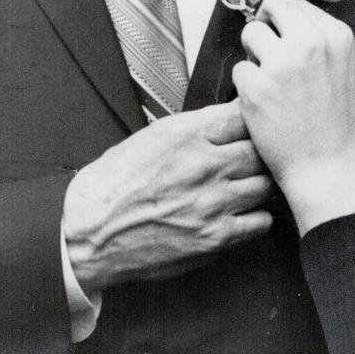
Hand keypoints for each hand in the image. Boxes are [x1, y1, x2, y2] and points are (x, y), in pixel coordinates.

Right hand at [63, 100, 272, 290]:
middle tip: (256, 157)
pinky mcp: (215, 238)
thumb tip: (230, 118)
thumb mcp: (153, 137)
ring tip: (247, 185)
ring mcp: (213, 203)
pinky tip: (242, 212)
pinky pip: (260, 222)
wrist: (89, 232)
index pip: (244, 115)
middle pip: (261, 150)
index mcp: (188, 135)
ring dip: (260, 184)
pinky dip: (256, 216)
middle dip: (261, 152)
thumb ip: (196, 127)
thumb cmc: (115, 184)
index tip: (254, 125)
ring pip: (265, 184)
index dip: (252, 119)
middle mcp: (205, 166)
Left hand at [233, 0, 354, 235]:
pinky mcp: (256, 86)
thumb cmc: (336, 125)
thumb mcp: (343, 68)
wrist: (329, 170)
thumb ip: (318, 41)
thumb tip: (284, 21)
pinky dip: (246, 87)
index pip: (298, 3)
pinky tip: (264, 107)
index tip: (283, 39)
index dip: (284, 20)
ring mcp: (283, 63)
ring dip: (254, 55)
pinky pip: (239, 70)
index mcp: (337, 36)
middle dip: (265, 23)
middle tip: (266, 49)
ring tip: (268, 82)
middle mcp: (311, 42)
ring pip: (251, 33)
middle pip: (273, 3)